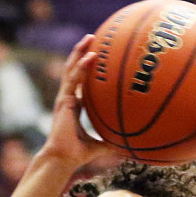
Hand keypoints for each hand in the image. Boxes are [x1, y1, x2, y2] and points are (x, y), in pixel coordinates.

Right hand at [39, 35, 108, 168]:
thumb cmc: (78, 154)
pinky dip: (82, 66)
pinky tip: (92, 56)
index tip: (98, 56)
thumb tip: (133, 146)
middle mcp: (68, 98)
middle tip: (94, 38)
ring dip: (80, 52)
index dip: (86, 68)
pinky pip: (74, 79)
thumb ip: (113, 141)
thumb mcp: (101, 145)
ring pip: (71, 69)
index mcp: (75, 106)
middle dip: (82, 52)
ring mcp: (64, 97)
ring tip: (90, 37)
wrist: (62, 158)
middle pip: (74, 70)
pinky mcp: (63, 100)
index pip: (80, 82)